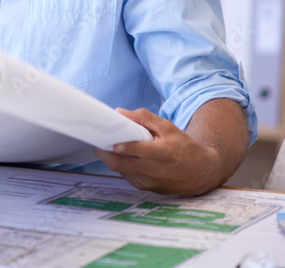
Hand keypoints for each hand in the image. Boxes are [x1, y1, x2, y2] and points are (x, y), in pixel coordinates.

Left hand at [93, 108, 220, 195]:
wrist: (202, 172)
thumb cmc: (184, 147)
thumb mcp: (168, 127)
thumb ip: (143, 118)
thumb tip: (119, 112)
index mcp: (162, 154)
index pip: (137, 151)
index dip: (121, 146)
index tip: (108, 140)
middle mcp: (155, 171)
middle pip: (120, 164)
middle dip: (104, 153)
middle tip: (97, 141)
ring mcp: (149, 182)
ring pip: (121, 171)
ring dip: (112, 159)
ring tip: (109, 146)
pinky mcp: (146, 188)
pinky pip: (127, 176)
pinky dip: (122, 166)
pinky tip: (123, 157)